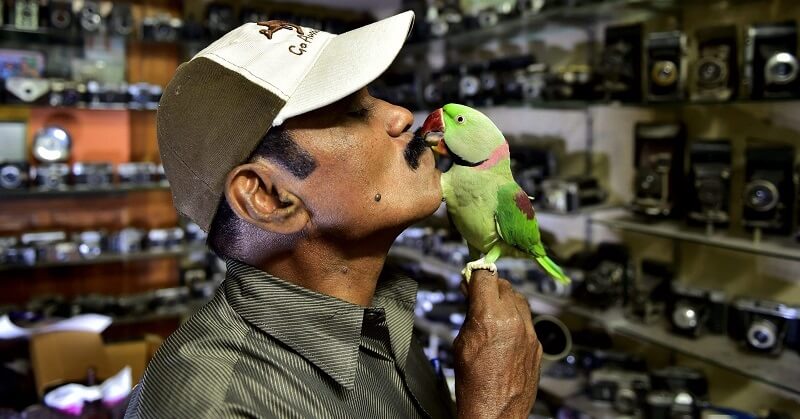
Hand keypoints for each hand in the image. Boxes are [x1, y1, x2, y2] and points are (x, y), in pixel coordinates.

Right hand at [453, 269, 541, 418]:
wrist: (495, 412)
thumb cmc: (474, 383)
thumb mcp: (461, 342)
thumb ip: (470, 313)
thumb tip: (472, 294)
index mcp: (490, 316)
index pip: (485, 275)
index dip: (476, 274)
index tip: (471, 275)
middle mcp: (514, 320)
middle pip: (504, 285)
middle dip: (490, 286)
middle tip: (477, 295)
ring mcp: (529, 333)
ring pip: (519, 299)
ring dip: (505, 300)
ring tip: (491, 311)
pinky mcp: (537, 345)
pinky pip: (528, 321)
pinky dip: (516, 319)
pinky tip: (504, 331)